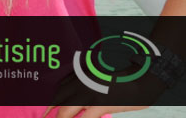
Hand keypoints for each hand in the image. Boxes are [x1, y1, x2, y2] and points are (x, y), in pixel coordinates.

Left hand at [47, 66, 162, 116]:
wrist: (141, 79)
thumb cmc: (125, 80)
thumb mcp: (101, 77)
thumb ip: (88, 84)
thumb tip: (82, 100)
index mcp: (81, 76)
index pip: (60, 89)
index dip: (52, 101)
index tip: (46, 109)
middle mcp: (80, 84)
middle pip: (58, 100)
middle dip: (50, 111)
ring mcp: (88, 94)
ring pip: (65, 111)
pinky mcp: (99, 104)